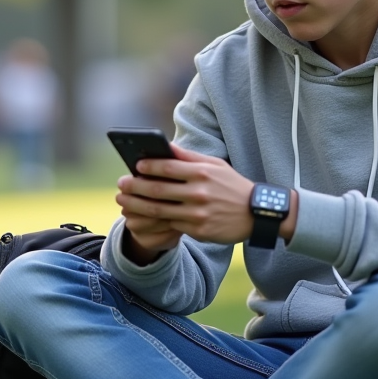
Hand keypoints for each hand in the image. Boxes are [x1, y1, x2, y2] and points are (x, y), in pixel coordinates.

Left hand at [116, 144, 255, 246]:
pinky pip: (170, 225)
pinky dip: (153, 221)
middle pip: (158, 190)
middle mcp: (199, 193)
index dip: (148, 167)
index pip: (167, 168)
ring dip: (137, 206)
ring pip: (159, 210)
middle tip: (121, 185)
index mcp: (202, 173)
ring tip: (124, 202)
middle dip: (135, 187)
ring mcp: (198, 214)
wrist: (256, 214)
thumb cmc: (232, 185)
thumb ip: (189, 157)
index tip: (135, 166)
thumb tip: (165, 146)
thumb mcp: (216, 165)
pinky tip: (140, 218)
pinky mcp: (199, 231)